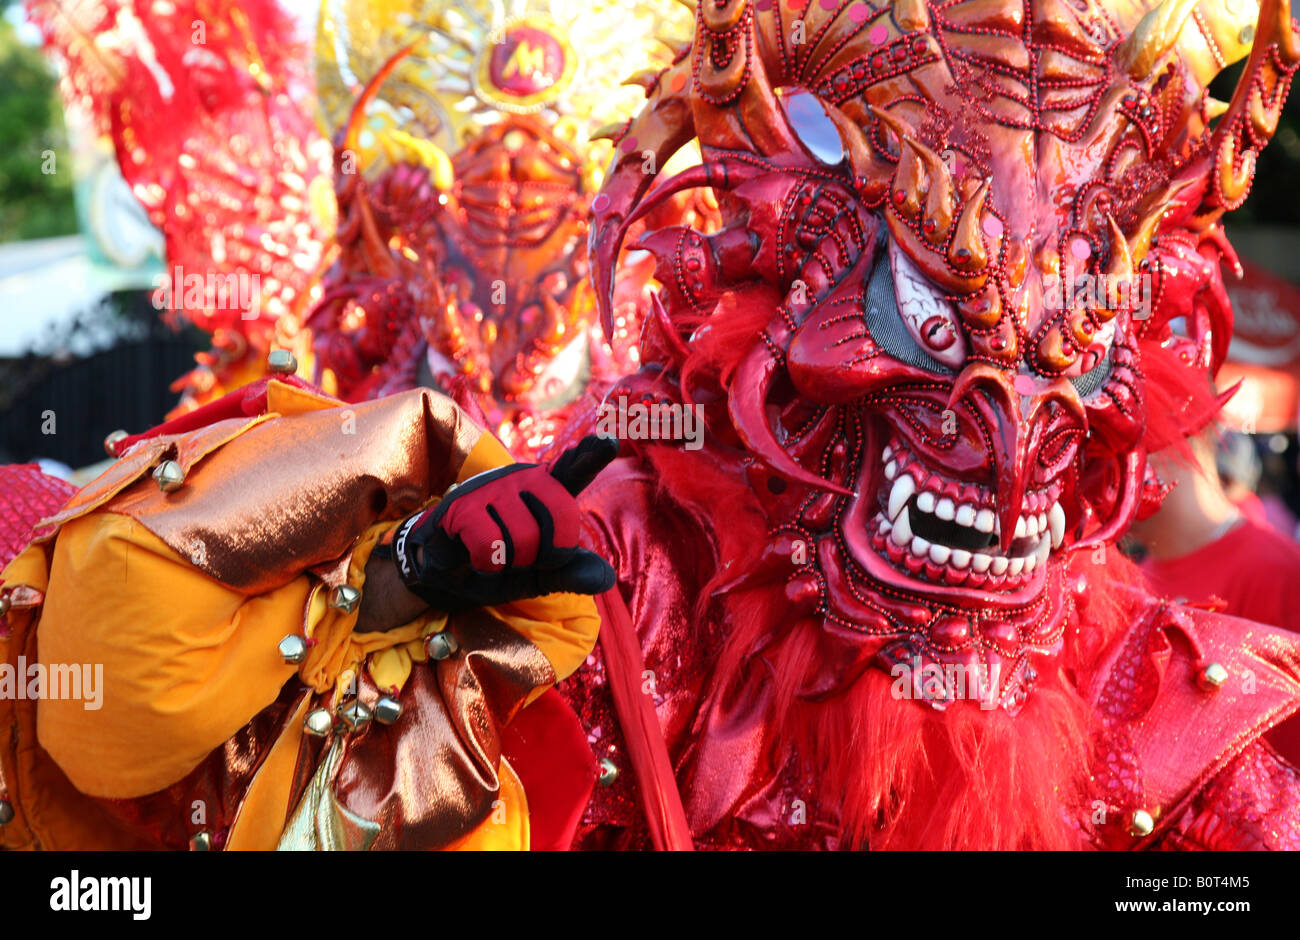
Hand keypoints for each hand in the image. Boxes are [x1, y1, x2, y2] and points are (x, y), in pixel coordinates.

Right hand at [391, 436, 618, 611]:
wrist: (443, 572)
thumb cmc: (499, 564)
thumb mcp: (540, 574)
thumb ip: (571, 572)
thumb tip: (607, 577)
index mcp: (547, 489)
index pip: (574, 470)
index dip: (591, 455)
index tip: (610, 441)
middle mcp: (523, 479)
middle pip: (563, 515)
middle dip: (553, 554)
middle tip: (531, 561)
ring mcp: (491, 487)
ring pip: (526, 538)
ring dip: (514, 563)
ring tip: (498, 557)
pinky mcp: (461, 505)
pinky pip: (492, 547)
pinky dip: (488, 566)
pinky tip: (479, 559)